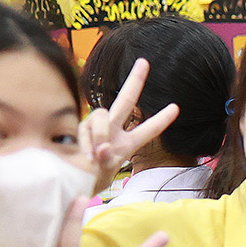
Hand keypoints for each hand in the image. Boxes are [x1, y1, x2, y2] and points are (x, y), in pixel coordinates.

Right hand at [78, 57, 179, 189]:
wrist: (69, 184)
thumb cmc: (90, 180)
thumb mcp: (103, 174)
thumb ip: (107, 161)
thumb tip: (104, 147)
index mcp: (127, 144)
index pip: (147, 130)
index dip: (161, 119)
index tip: (176, 107)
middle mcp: (114, 132)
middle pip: (126, 101)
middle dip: (135, 81)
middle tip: (144, 61)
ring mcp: (96, 129)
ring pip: (102, 114)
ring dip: (102, 132)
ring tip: (99, 153)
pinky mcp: (80, 130)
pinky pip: (85, 127)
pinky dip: (87, 141)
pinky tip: (89, 156)